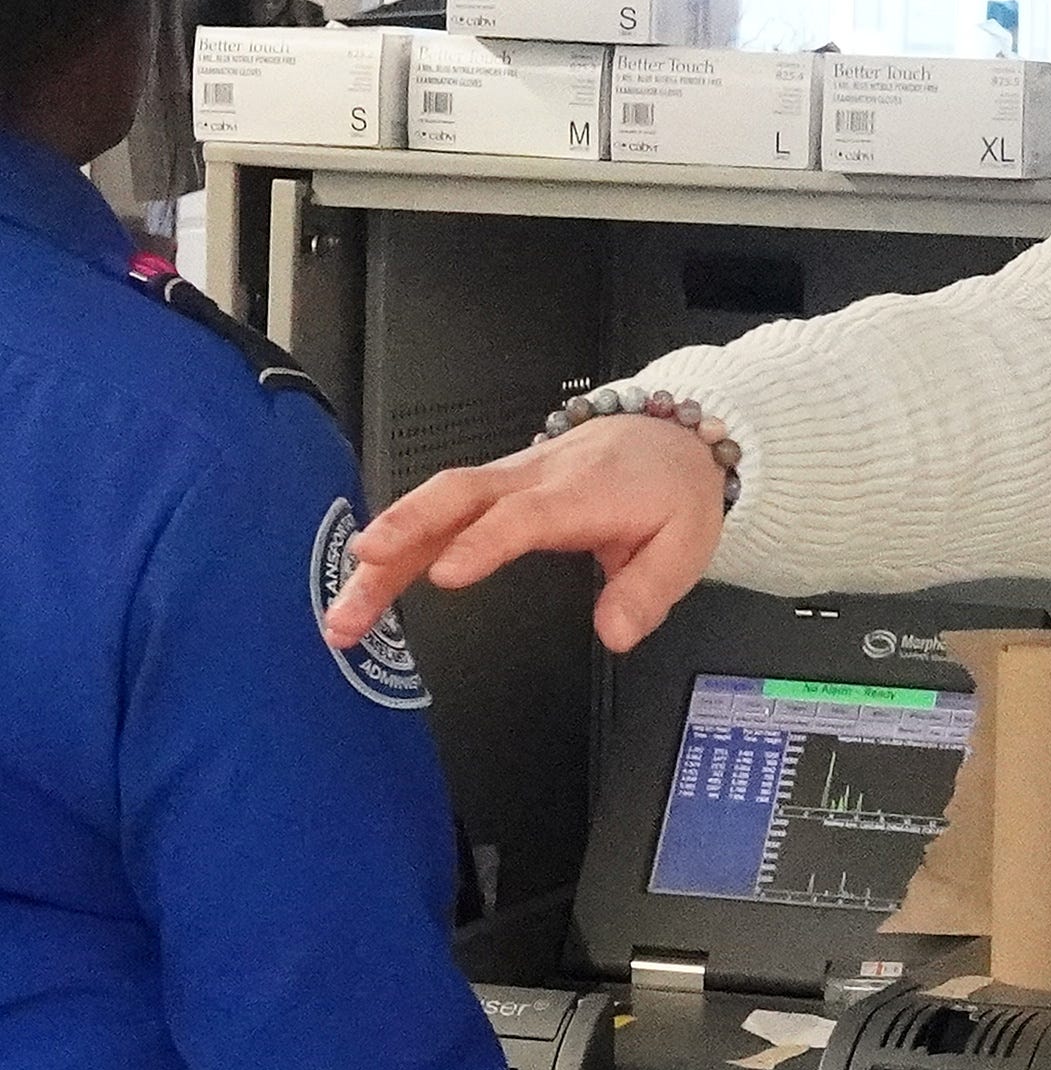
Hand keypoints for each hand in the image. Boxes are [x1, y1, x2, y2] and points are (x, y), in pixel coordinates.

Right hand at [326, 414, 726, 655]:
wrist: (671, 435)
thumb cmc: (673, 490)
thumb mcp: (686, 545)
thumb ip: (648, 591)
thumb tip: (615, 635)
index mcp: (581, 493)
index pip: (524, 515)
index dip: (482, 542)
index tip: (445, 575)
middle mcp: (532, 479)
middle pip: (456, 497)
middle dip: (402, 532)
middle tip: (360, 576)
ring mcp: (506, 478)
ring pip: (434, 503)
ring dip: (384, 550)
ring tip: (346, 608)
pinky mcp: (492, 486)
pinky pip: (437, 508)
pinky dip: (395, 541)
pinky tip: (362, 582)